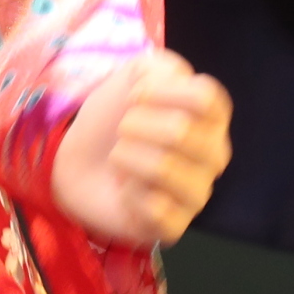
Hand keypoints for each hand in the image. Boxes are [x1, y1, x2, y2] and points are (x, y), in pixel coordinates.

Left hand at [51, 49, 232, 245]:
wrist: (78, 163)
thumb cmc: (113, 117)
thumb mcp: (137, 75)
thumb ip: (163, 67)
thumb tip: (177, 83)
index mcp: (213, 118)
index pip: (206, 98)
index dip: (162, 93)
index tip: (133, 96)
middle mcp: (215, 155)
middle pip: (182, 132)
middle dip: (136, 126)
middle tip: (121, 131)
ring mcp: (198, 192)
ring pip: (166, 169)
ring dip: (127, 158)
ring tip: (119, 159)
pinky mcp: (175, 227)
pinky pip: (157, 209)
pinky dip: (129, 195)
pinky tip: (125, 191)